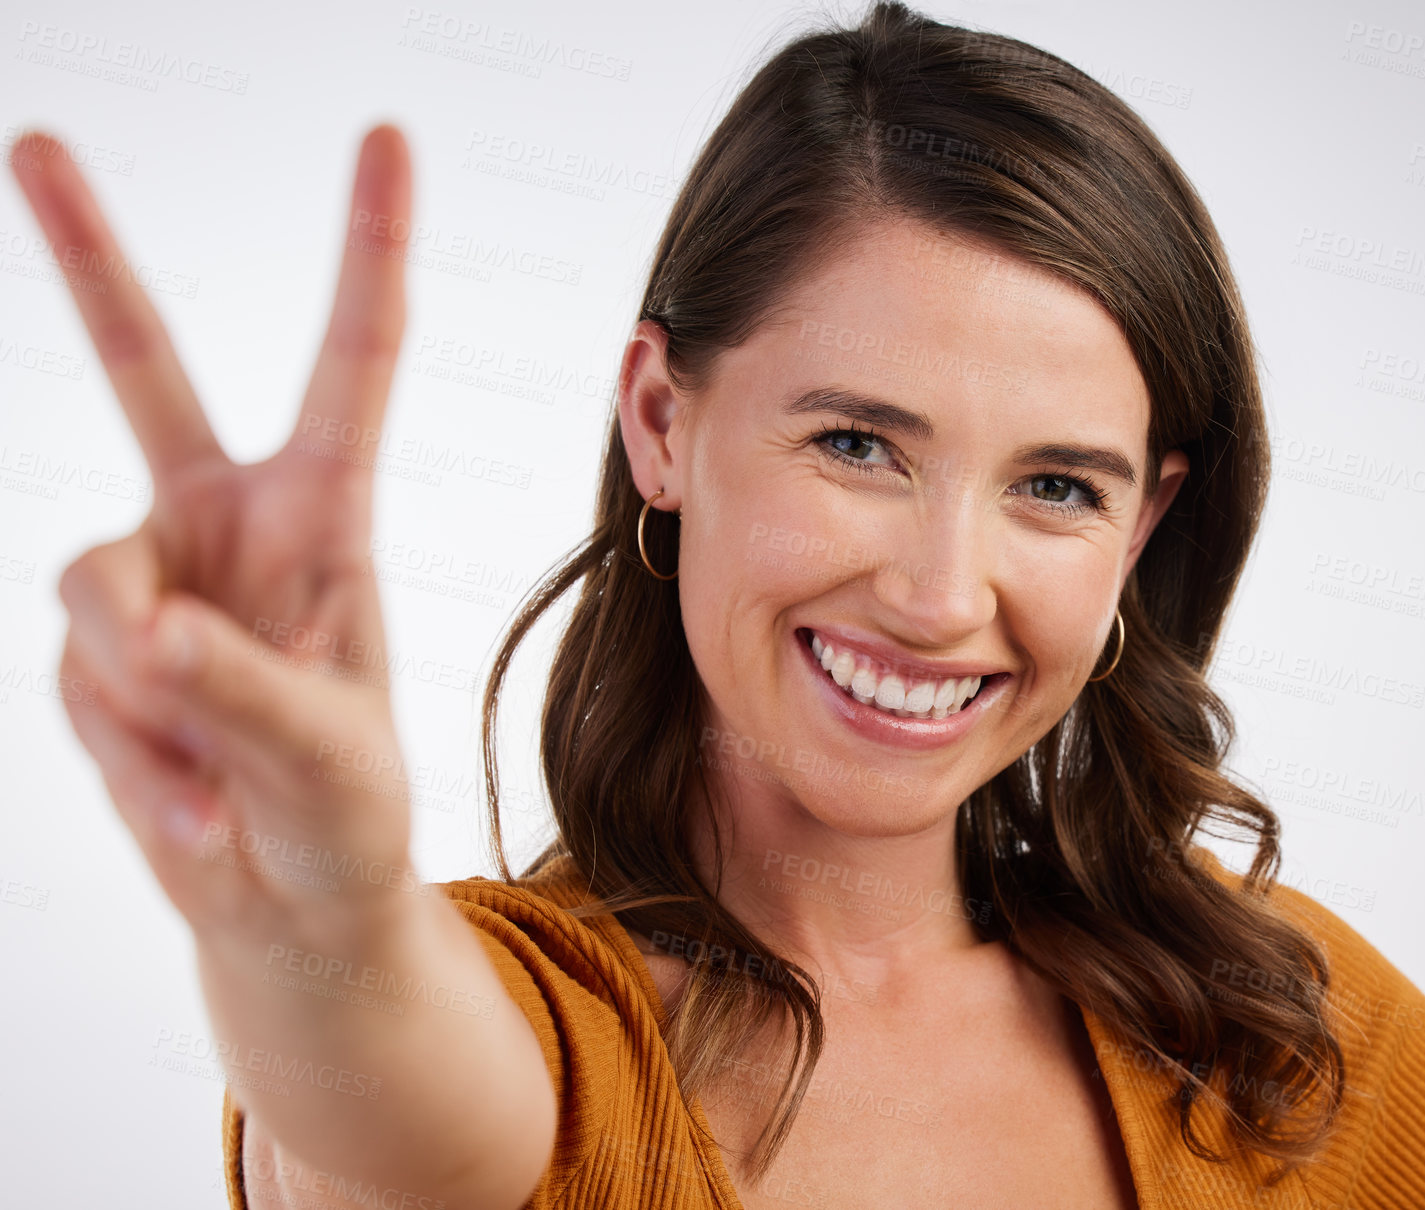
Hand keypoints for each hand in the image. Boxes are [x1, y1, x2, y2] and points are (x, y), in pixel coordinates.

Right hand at [12, 126, 421, 944]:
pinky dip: (128, 756)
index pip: (354, 363)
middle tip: (35, 137)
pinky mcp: (98, 648)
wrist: (285, 897)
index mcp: (325, 515)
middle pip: (145, 369)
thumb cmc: (346, 813)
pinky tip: (187, 801)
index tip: (387, 139)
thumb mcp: (326, 756)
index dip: (366, 250)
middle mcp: (228, 522)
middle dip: (87, 256)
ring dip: (144, 697)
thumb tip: (149, 628)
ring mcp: (152, 581)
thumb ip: (239, 688)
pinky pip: (76, 678)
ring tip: (217, 772)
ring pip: (88, 588)